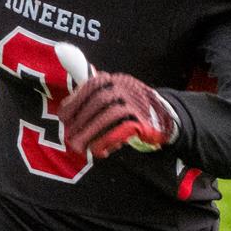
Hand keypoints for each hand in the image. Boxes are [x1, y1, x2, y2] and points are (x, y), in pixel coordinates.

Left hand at [62, 71, 177, 158]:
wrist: (167, 117)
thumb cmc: (134, 107)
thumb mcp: (117, 94)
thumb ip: (95, 96)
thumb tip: (66, 107)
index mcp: (115, 80)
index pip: (92, 86)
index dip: (75, 101)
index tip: (63, 116)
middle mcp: (125, 88)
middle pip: (98, 102)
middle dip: (81, 120)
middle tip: (70, 136)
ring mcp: (135, 104)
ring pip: (108, 116)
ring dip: (91, 132)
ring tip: (80, 147)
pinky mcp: (143, 121)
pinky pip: (121, 130)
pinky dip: (107, 140)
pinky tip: (98, 150)